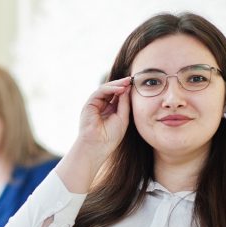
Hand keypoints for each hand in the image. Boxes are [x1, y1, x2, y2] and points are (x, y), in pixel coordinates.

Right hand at [56, 77, 132, 193]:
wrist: (97, 147)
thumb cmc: (110, 137)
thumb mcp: (123, 118)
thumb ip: (124, 103)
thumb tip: (127, 88)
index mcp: (110, 110)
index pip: (117, 96)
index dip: (126, 90)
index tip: (136, 85)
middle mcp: (101, 106)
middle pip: (112, 91)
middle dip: (122, 85)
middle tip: (132, 80)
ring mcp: (95, 105)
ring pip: (106, 89)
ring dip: (117, 85)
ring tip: (127, 83)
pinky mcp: (89, 104)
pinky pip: (100, 92)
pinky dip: (110, 88)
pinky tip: (120, 89)